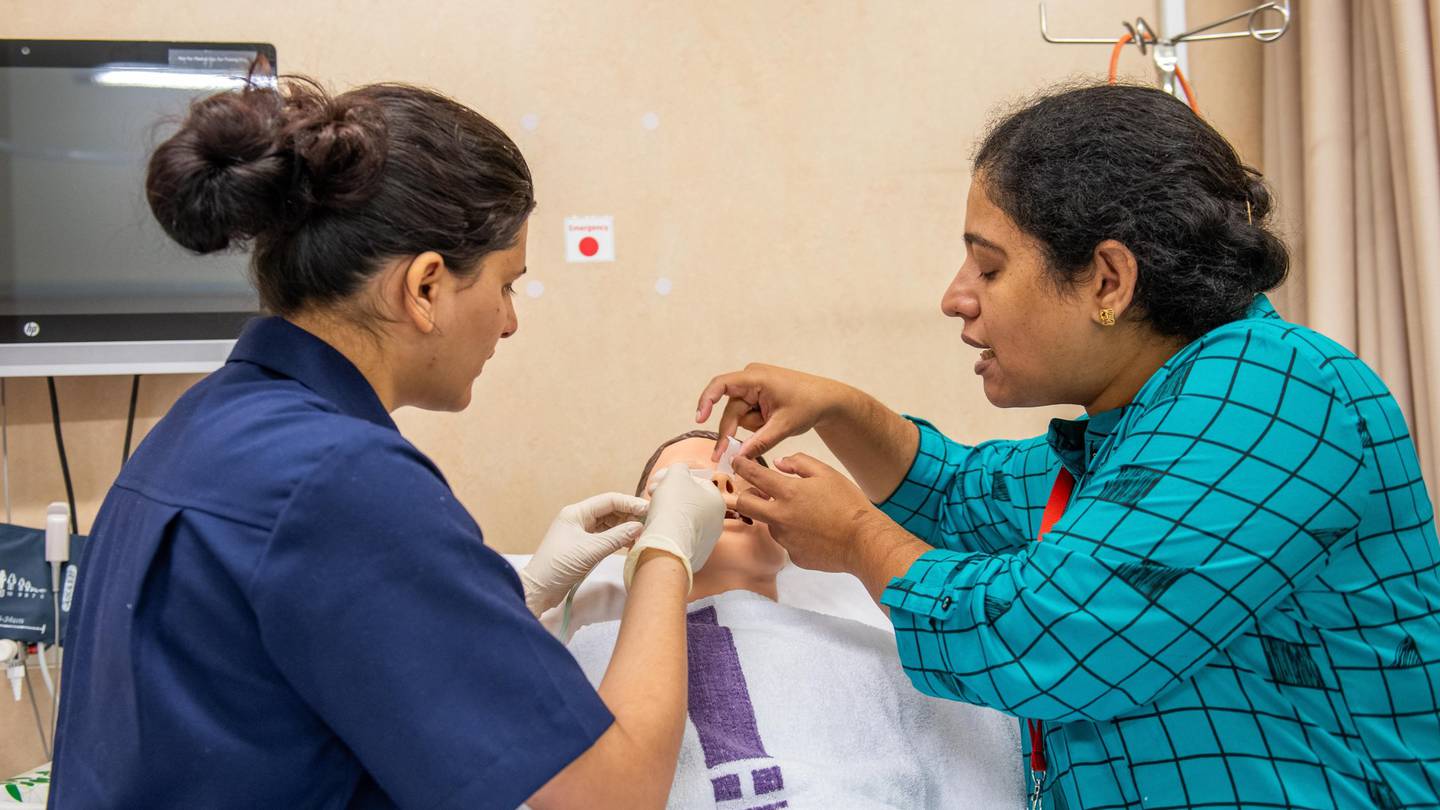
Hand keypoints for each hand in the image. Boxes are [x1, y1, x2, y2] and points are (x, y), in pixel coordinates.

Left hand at [520, 492, 648, 615]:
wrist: (538, 589)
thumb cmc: (559, 565)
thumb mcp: (590, 550)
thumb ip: (617, 537)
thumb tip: (639, 526)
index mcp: (576, 512)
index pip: (609, 501)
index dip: (630, 503)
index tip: (649, 509)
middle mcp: (579, 518)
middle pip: (610, 510)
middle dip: (629, 515)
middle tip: (649, 523)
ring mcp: (580, 533)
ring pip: (609, 524)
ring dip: (625, 528)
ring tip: (641, 535)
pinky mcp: (583, 547)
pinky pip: (605, 537)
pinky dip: (618, 539)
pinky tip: (629, 544)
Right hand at [624, 463, 725, 589]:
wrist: (667, 545)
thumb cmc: (675, 506)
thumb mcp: (676, 474)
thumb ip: (680, 468)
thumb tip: (680, 470)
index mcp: (717, 500)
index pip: (697, 481)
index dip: (675, 476)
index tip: (658, 479)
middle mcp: (716, 521)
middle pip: (690, 500)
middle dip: (669, 492)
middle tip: (652, 492)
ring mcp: (706, 540)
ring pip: (684, 518)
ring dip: (668, 509)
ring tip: (652, 508)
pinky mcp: (694, 554)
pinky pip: (680, 535)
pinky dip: (669, 529)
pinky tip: (658, 527)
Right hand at [694, 363, 851, 461]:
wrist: (825, 399)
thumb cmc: (809, 404)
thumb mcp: (784, 426)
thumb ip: (760, 442)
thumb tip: (738, 457)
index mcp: (756, 377)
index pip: (721, 384)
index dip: (706, 400)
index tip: (700, 418)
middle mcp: (750, 378)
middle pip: (730, 410)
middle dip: (731, 432)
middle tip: (721, 456)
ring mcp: (752, 386)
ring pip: (738, 415)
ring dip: (752, 427)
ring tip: (774, 426)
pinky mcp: (754, 395)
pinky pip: (746, 415)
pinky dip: (756, 424)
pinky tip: (771, 423)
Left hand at [730, 454, 904, 574]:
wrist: (863, 541)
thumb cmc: (848, 504)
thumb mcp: (826, 473)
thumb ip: (799, 463)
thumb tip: (779, 463)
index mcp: (787, 492)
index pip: (752, 475)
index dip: (741, 465)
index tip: (738, 463)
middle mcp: (780, 517)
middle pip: (745, 504)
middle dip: (746, 494)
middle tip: (759, 491)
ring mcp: (785, 539)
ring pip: (767, 523)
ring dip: (775, 515)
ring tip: (802, 512)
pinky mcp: (793, 555)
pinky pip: (786, 541)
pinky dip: (793, 533)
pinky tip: (813, 531)